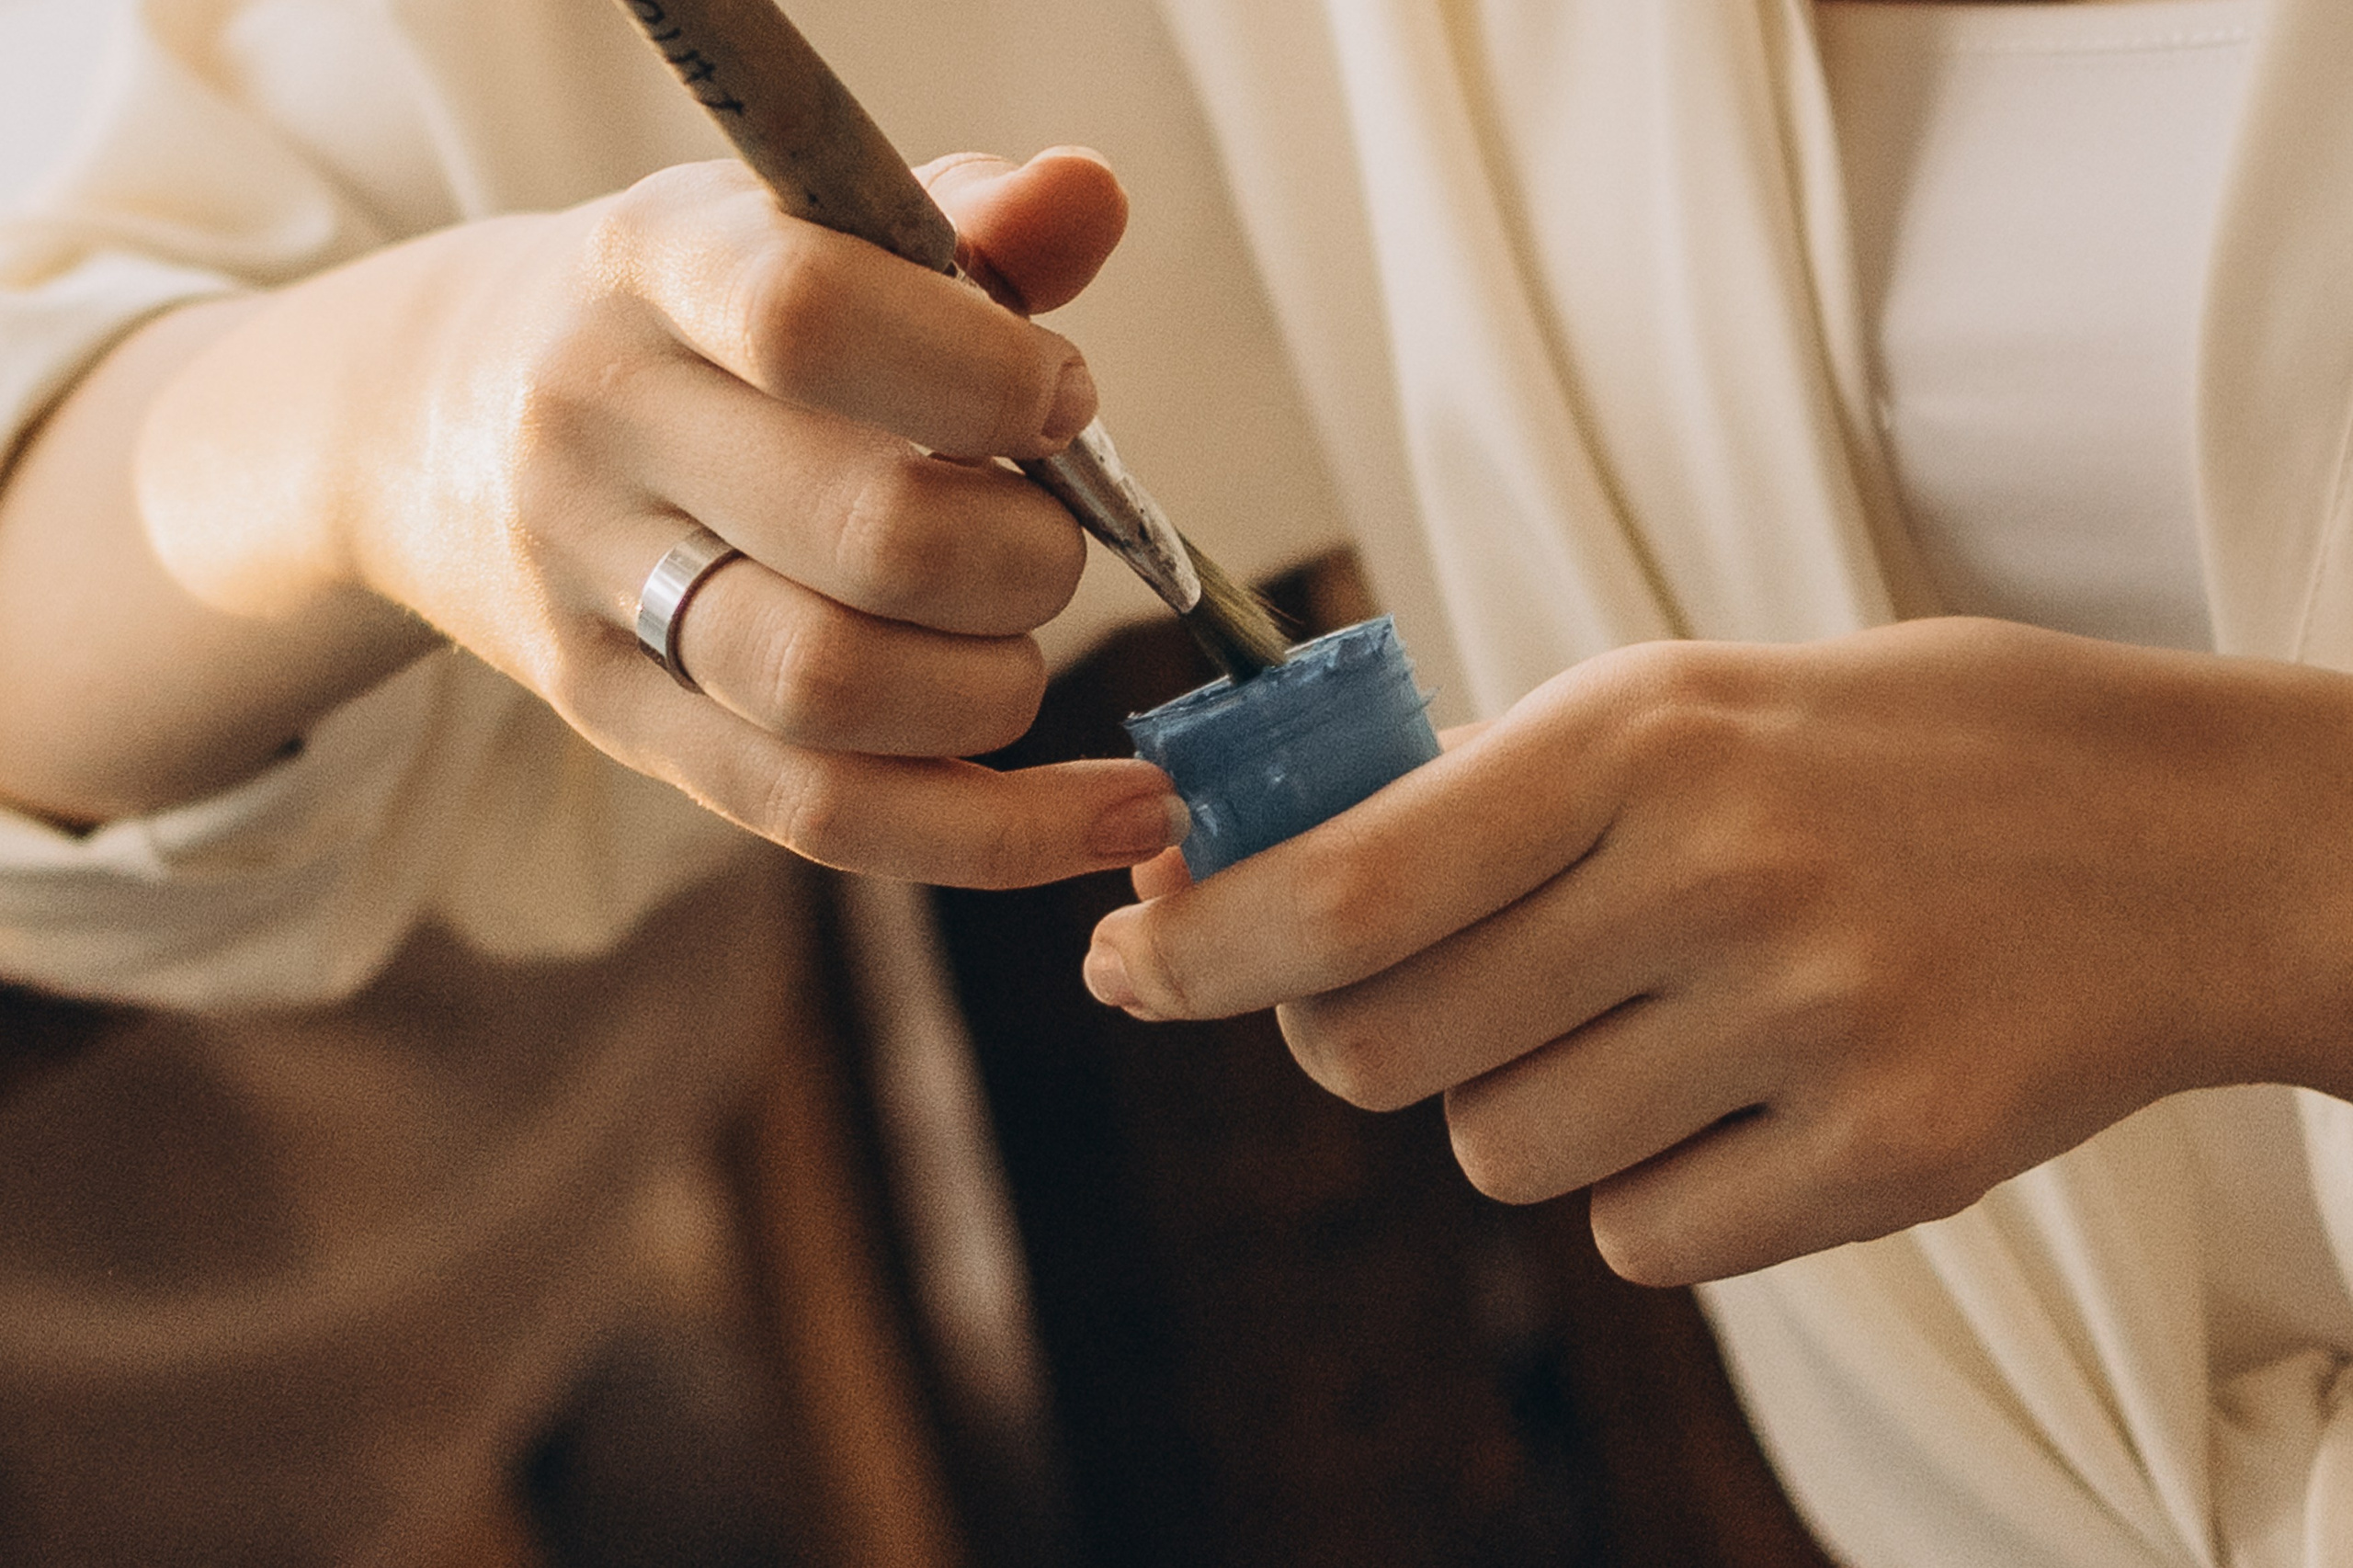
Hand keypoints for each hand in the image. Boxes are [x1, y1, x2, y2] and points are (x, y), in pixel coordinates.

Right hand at [104, 149, 1179, 883]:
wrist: (437, 421)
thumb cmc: (688, 320)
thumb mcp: (795, 230)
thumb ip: (960, 221)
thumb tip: (1088, 198)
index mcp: (656, 269)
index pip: (813, 318)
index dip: (982, 374)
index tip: (1062, 401)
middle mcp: (602, 429)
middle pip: (863, 534)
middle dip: (1025, 556)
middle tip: (1052, 534)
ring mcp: (594, 595)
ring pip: (833, 692)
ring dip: (995, 686)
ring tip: (1015, 644)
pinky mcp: (619, 725)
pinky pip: (821, 816)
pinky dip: (993, 834)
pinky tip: (1115, 819)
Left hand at [1084, 618, 2352, 1282]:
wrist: (2172, 832)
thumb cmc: (1876, 751)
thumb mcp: (1669, 703)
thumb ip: (1468, 797)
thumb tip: (1250, 889)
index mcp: (1633, 740)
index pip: (1344, 889)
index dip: (1198, 949)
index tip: (1123, 965)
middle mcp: (1710, 879)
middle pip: (1382, 1052)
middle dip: (1346, 1040)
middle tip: (1397, 996)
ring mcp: (1809, 1026)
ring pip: (1504, 1153)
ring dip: (1516, 1106)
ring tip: (1640, 1017)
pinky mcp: (1894, 1157)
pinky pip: (1643, 1237)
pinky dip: (1647, 1186)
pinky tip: (1740, 1092)